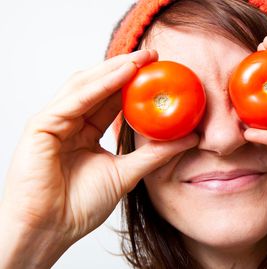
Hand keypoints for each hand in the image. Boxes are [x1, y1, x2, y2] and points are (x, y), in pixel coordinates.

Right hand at [1, 50, 198, 248]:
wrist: (52, 230)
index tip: (159, 71)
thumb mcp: (127, 173)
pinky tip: (120, 75)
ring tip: (140, 60)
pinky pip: (73, 101)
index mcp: (84, 131)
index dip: (133, 83)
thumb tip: (190, 138)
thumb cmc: (79, 206)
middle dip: (125, 68)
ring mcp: (53, 122)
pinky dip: (98, 86)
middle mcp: (69, 122)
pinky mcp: (41, 126)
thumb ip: (155, 154)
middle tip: (152, 56)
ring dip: (113, 70)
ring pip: (84, 86)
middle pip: (97, 86)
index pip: (110, 99)